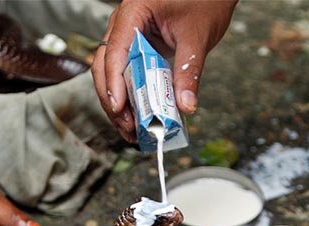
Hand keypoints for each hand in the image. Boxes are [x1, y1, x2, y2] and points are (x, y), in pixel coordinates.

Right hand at [91, 0, 236, 141]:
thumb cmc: (204, 0)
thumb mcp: (197, 37)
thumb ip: (189, 72)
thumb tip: (186, 106)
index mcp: (133, 12)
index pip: (115, 50)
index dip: (114, 82)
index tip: (119, 107)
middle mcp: (122, 23)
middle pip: (104, 65)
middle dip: (113, 99)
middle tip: (128, 126)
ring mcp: (125, 36)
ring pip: (110, 73)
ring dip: (118, 103)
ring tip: (131, 130)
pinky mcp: (134, 49)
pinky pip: (124, 74)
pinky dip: (128, 96)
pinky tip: (136, 117)